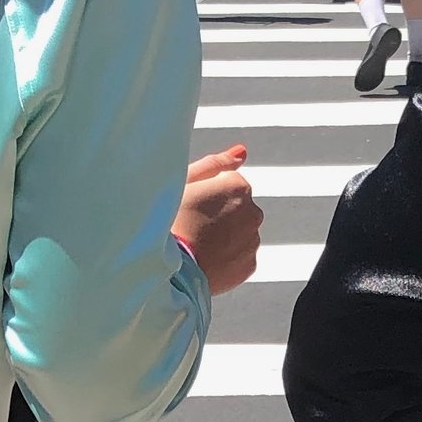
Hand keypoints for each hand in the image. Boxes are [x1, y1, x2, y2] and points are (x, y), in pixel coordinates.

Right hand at [173, 143, 260, 296]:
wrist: (168, 270)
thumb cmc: (169, 221)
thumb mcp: (184, 181)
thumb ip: (216, 163)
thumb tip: (242, 152)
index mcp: (238, 186)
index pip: (227, 182)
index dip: (205, 192)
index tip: (190, 204)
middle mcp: (253, 212)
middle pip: (236, 207)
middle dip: (219, 214)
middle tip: (191, 225)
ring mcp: (253, 240)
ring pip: (239, 233)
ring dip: (224, 236)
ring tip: (196, 244)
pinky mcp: (249, 265)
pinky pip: (238, 257)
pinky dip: (225, 257)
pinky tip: (204, 259)